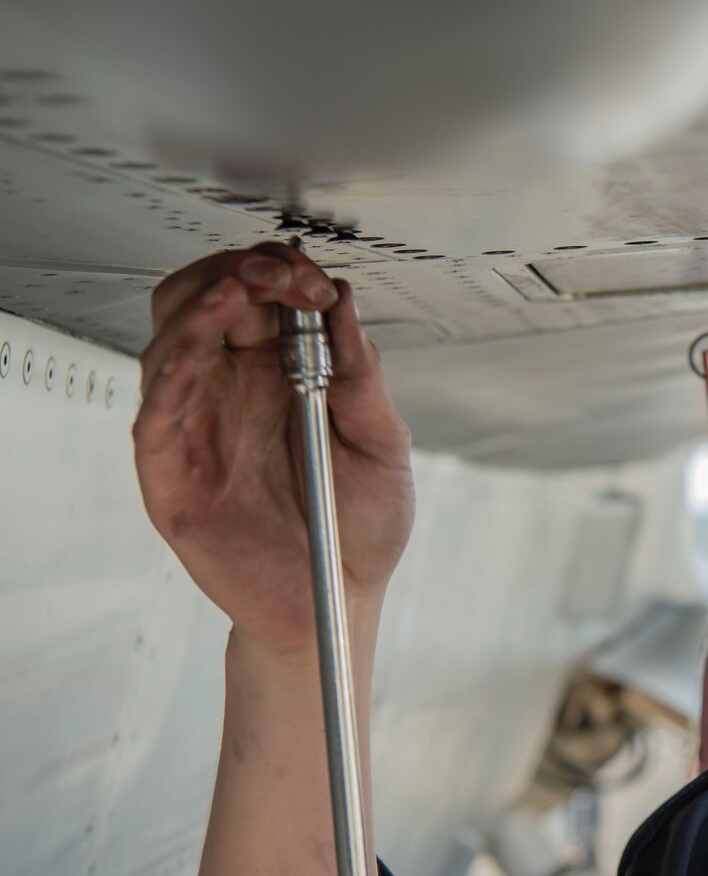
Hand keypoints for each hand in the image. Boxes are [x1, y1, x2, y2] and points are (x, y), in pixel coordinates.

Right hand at [132, 242, 414, 654]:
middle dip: (235, 275)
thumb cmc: (359, 527)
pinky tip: (191, 359)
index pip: (255, 297)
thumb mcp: (384, 444)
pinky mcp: (172, 475)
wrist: (342, 601)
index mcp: (280, 375)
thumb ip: (363, 376)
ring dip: (198, 311)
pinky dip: (168, 380)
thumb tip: (345, 304)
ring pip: (168, 346)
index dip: (277, 274)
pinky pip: (155, 418)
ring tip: (234, 294)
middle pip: (201, 303)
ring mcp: (196, 429)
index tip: (313, 280)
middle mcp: (231, 392)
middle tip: (276, 276)